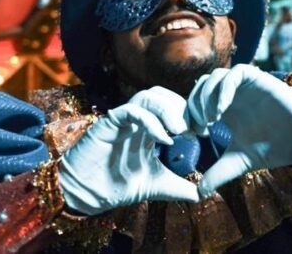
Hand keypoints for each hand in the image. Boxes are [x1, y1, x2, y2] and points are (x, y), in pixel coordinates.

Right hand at [59, 87, 197, 214]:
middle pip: (163, 95)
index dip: (191, 114)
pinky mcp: (109, 123)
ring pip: (148, 96)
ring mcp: (123, 119)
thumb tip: (203, 195)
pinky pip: (132, 110)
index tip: (204, 133)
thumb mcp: (158, 186)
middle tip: (195, 129)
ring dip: (168, 109)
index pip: (173, 107)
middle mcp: (137, 120)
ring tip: (180, 131)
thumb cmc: (118, 186)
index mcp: (148, 128)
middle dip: (183, 108)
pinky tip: (163, 139)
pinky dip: (151, 121)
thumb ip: (179, 187)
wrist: (87, 194)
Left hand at [187, 65, 291, 195]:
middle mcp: (231, 94)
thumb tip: (199, 194)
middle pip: (200, 86)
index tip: (190, 135)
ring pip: (214, 76)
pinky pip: (235, 73)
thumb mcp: (237, 162)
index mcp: (223, 109)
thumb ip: (217, 174)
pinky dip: (224, 88)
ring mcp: (243, 85)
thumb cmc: (270, 148)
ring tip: (211, 120)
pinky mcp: (256, 78)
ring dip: (207, 96)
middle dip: (194, 105)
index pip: (195, 101)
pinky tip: (222, 110)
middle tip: (199, 127)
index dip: (188, 115)